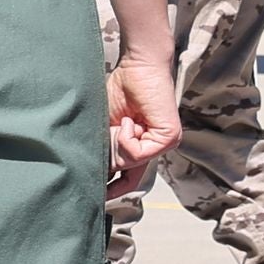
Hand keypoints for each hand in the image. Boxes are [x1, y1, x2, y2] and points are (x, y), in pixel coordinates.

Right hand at [105, 50, 179, 198]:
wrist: (138, 67)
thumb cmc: (121, 91)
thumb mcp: (106, 127)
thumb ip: (106, 150)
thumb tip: (94, 174)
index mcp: (139, 147)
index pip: (127, 179)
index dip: (111, 190)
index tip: (94, 196)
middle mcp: (154, 149)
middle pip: (126, 175)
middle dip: (110, 158)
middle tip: (110, 133)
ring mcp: (163, 144)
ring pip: (131, 163)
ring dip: (118, 142)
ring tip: (122, 120)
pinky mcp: (169, 137)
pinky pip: (139, 153)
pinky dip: (127, 137)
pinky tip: (129, 119)